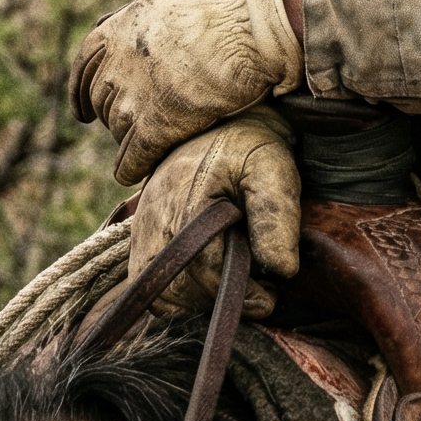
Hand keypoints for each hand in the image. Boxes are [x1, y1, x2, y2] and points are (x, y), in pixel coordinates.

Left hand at [72, 0, 302, 183]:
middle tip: (136, 126)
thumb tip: (142, 40)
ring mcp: (134, 96)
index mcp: (119, 29)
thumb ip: (147, 26)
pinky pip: (131, 159)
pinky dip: (131, 168)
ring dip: (130, 140)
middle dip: (115, 115)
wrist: (252, 28)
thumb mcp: (171, 3)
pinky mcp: (156, 126)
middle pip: (103, 101)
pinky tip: (136, 173)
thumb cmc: (227, 11)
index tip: (83, 112)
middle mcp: (117, 62)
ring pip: (118, 130)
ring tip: (148, 147)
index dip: (80, 93)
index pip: (84, 66)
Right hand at [123, 105, 300, 318]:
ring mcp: (142, 230)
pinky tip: (208, 276)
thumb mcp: (273, 170)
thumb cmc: (250, 148)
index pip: (205, 272)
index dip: (240, 292)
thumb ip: (277, 216)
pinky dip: (177, 292)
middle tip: (255, 286)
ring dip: (200, 298)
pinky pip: (149, 286)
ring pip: (162, 295)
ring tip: (232, 279)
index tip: (270, 296)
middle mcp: (154, 219)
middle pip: (180, 289)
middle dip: (221, 296)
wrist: (218, 123)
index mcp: (187, 203)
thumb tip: (281, 270)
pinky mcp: (139, 237)